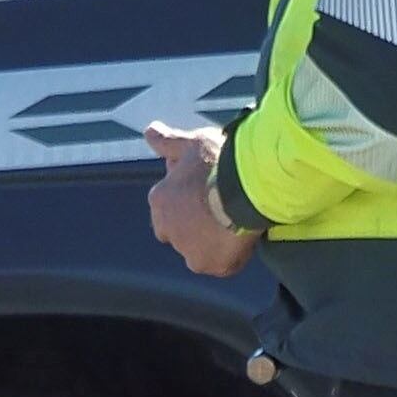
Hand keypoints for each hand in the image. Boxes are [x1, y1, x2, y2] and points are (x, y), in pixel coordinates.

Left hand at [143, 123, 263, 278]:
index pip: (168, 208)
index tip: (209, 194)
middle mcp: (166, 226)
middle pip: (180, 233)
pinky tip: (243, 241)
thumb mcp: (192, 144)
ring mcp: (187, 248)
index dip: (190, 202)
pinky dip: (230, 257)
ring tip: (237, 225)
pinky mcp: (209, 264)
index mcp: (160, 199)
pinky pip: (219, 265)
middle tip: (223, 212)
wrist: (246, 186)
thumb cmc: (219, 162)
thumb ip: (169, 142)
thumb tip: (150, 131)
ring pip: (199, 250)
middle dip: (196, 226)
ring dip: (212, 241)